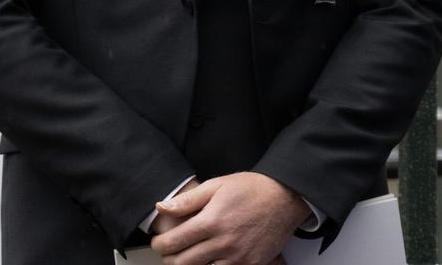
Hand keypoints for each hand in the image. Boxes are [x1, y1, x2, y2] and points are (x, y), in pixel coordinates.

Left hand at [150, 171, 309, 264]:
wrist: (284, 198)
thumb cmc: (251, 188)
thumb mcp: (217, 185)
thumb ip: (188, 200)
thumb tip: (162, 206)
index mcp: (212, 221)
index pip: (175, 241)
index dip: (160, 245)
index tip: (158, 242)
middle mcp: (223, 243)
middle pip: (184, 263)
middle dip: (170, 259)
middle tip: (169, 252)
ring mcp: (237, 258)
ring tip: (188, 254)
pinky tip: (209, 258)